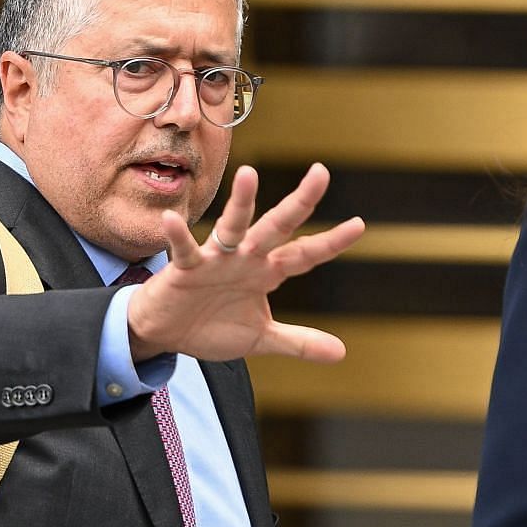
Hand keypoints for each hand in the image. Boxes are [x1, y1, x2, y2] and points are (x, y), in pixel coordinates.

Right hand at [125, 163, 363, 362]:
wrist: (167, 332)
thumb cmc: (212, 325)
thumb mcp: (261, 339)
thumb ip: (299, 342)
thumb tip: (341, 353)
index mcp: (266, 273)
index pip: (304, 254)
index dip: (330, 242)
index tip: (359, 225)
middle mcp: (245, 258)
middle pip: (277, 226)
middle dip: (299, 203)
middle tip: (321, 172)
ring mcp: (215, 260)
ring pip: (232, 227)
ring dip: (240, 202)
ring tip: (249, 174)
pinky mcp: (184, 269)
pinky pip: (184, 250)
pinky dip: (178, 235)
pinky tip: (172, 219)